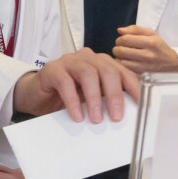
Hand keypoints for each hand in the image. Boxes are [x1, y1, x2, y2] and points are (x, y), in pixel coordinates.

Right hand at [12, 47, 138, 122]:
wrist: (36, 94)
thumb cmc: (67, 96)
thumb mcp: (91, 98)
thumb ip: (106, 100)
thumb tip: (127, 117)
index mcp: (102, 63)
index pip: (122, 72)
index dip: (133, 87)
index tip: (141, 104)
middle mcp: (88, 58)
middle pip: (107, 70)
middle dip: (115, 94)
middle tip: (116, 117)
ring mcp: (70, 61)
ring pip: (88, 74)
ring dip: (94, 98)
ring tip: (96, 119)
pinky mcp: (53, 70)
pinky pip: (65, 82)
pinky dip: (73, 101)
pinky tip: (77, 116)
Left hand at [112, 25, 177, 73]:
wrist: (171, 63)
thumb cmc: (159, 46)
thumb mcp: (151, 33)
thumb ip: (135, 29)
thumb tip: (119, 30)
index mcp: (150, 42)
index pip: (126, 39)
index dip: (120, 39)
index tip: (123, 40)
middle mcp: (148, 55)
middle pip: (121, 51)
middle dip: (117, 48)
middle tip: (121, 47)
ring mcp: (144, 66)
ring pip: (121, 61)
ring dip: (119, 57)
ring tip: (124, 55)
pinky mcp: (141, 74)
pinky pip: (125, 69)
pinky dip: (122, 64)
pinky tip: (127, 61)